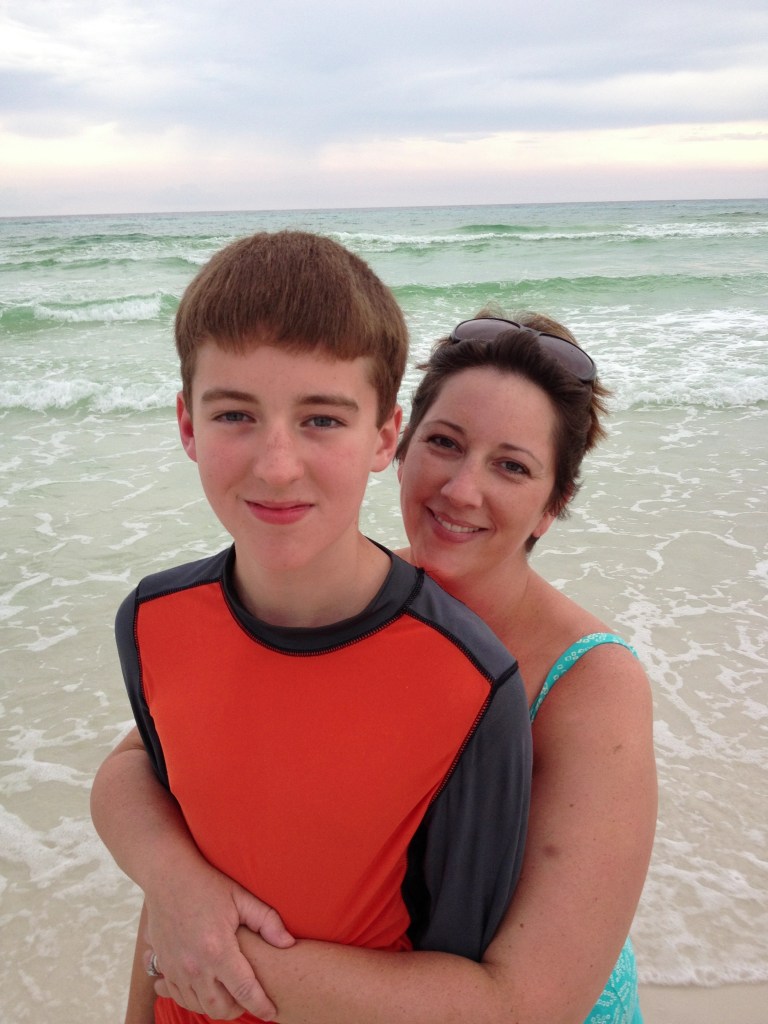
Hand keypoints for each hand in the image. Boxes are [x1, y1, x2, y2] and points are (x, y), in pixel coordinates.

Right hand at [143, 864, 293, 1020]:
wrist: (167, 876)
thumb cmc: (206, 884)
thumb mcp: (240, 897)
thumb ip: (267, 921)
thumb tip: (288, 944)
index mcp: (218, 950)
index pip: (245, 991)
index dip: (261, 1006)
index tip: (272, 1013)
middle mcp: (195, 966)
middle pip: (220, 1008)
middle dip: (238, 1010)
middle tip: (250, 1000)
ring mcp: (176, 969)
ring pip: (199, 1005)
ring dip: (217, 1006)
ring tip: (230, 996)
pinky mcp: (163, 966)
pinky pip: (180, 996)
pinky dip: (195, 998)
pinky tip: (206, 989)